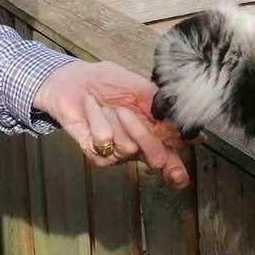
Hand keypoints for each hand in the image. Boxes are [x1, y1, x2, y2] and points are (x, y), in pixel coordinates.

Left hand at [33, 60, 191, 187]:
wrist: (74, 80)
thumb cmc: (107, 82)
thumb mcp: (140, 87)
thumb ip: (160, 103)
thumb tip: (180, 117)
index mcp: (154, 132)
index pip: (171, 158)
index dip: (177, 170)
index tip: (178, 173)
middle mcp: (139, 147)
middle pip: (157, 158)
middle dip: (147, 136)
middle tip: (128, 112)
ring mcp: (118, 153)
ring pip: (130, 147)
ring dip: (117, 119)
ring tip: (108, 106)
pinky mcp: (97, 155)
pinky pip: (104, 141)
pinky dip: (98, 118)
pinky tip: (93, 109)